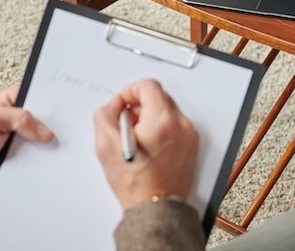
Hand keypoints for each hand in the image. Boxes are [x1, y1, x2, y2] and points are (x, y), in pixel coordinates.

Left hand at [0, 85, 54, 188]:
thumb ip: (18, 118)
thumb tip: (43, 130)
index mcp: (12, 98)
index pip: (38, 94)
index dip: (49, 102)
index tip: (58, 112)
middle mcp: (20, 113)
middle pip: (44, 114)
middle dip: (50, 123)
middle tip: (53, 131)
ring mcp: (24, 131)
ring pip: (44, 132)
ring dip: (47, 140)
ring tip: (49, 145)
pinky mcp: (26, 147)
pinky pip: (40, 148)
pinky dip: (42, 152)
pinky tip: (44, 155)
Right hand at [93, 79, 198, 210]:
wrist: (155, 209)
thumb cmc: (136, 184)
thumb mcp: (106, 146)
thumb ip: (104, 115)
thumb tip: (111, 107)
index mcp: (162, 121)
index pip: (148, 86)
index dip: (128, 91)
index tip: (120, 104)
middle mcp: (180, 126)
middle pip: (158, 97)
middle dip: (138, 106)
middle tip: (125, 123)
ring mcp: (188, 137)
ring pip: (166, 112)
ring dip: (149, 118)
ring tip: (135, 139)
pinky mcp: (191, 147)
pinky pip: (174, 127)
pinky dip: (160, 130)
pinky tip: (147, 147)